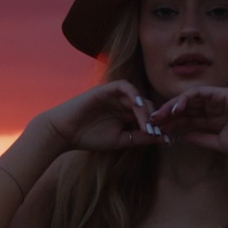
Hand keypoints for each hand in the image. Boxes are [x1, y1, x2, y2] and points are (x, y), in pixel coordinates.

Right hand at [40, 81, 165, 151]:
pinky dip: (134, 94)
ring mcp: (115, 95)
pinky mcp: (106, 89)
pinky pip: (124, 86)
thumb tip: (162, 138)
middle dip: (154, 118)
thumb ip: (139, 138)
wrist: (64, 133)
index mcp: (126, 115)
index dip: (157, 125)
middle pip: (146, 105)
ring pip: (137, 97)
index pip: (148, 115)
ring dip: (145, 110)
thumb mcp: (119, 141)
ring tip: (148, 124)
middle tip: (157, 131)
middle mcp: (123, 103)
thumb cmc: (89, 137)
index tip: (164, 138)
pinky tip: (138, 106)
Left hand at [149, 86, 227, 153]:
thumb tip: (181, 137)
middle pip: (185, 110)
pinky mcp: (220, 92)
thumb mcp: (218, 143)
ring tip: (159, 116)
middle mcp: (212, 109)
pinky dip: (185, 99)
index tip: (158, 133)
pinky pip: (198, 93)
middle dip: (167, 116)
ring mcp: (216, 100)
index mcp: (213, 121)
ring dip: (172, 107)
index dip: (173, 126)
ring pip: (188, 100)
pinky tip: (175, 108)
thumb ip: (200, 139)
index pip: (188, 122)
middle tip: (151, 122)